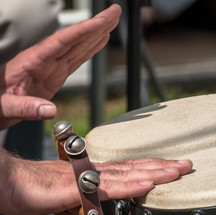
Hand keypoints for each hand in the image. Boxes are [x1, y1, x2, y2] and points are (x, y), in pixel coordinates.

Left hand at [0, 4, 121, 129]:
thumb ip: (26, 106)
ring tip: (112, 22)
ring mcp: (52, 66)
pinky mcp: (57, 74)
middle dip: (96, 24)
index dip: (83, 31)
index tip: (100, 22)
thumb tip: (50, 110)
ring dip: (97, 33)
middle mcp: (45, 59)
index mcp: (32, 61)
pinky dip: (90, 49)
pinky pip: (77, 58)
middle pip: (75, 38)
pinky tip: (100, 41)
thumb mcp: (6, 106)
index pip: (62, 41)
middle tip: (114, 13)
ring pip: (79, 45)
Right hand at [0, 152, 191, 214]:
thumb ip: (76, 208)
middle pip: (135, 167)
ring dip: (154, 173)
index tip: (170, 167)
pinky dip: (130, 185)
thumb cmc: (35, 187)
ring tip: (176, 171)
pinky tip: (147, 184)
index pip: (129, 168)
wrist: (9, 181)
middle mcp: (95, 172)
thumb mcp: (63, 201)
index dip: (150, 167)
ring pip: (127, 174)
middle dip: (162, 167)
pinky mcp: (76, 188)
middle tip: (186, 164)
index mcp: (94, 174)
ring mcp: (87, 178)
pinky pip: (108, 187)